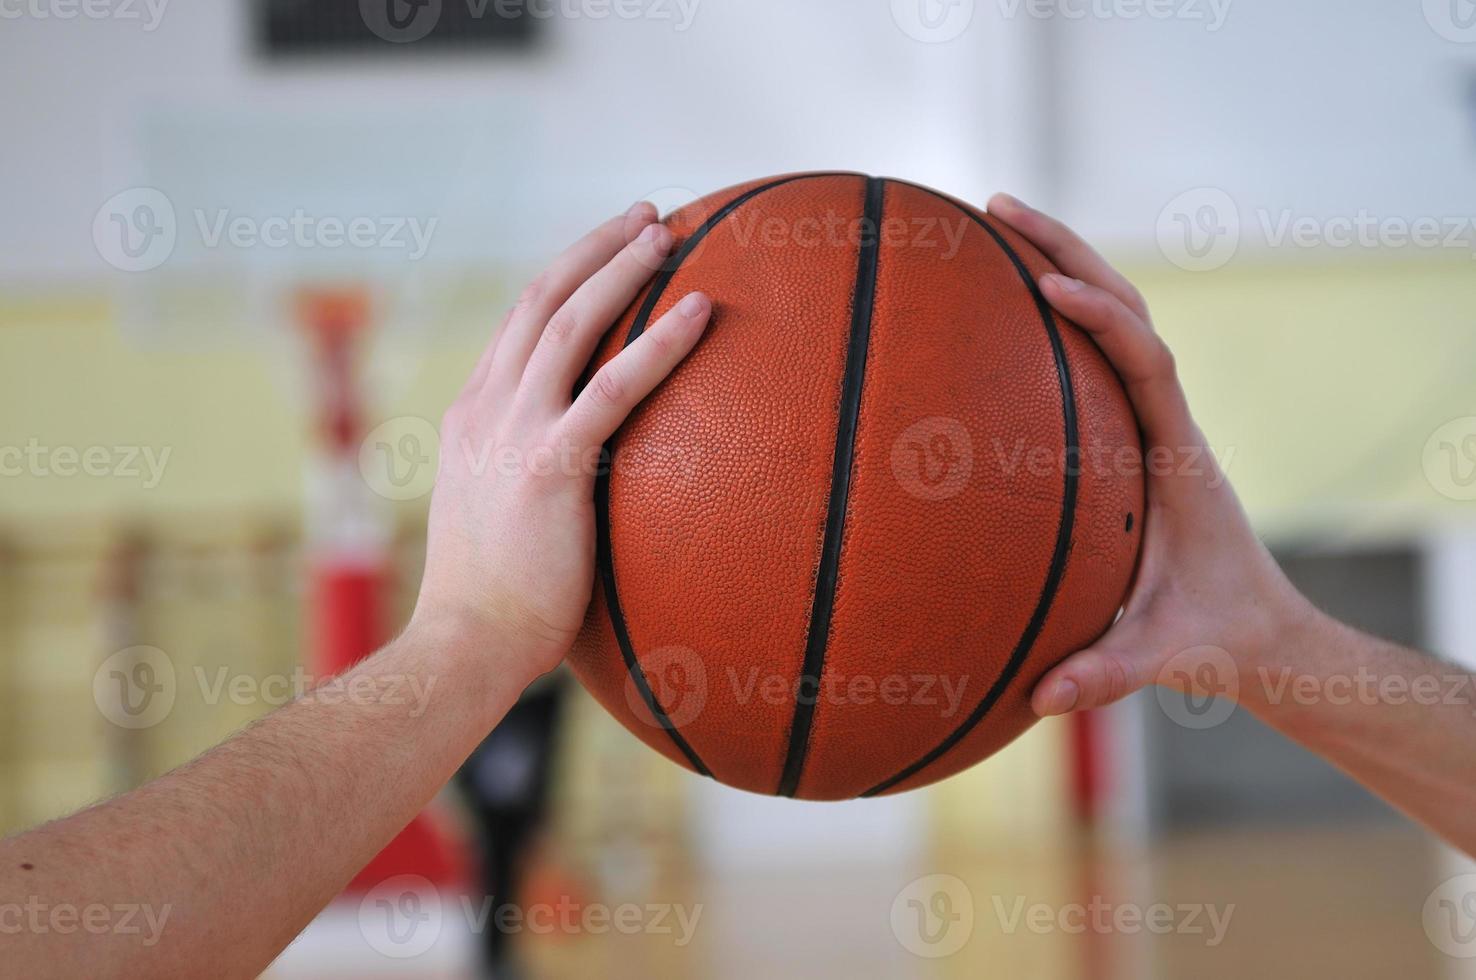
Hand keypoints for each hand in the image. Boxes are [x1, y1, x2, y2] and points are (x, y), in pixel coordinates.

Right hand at [412, 202, 712, 676]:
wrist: (462, 645)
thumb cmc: (492, 600)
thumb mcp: (498, 514)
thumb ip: (529, 474)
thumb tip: (585, 475)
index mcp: (471, 414)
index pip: (519, 324)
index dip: (567, 276)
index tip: (608, 251)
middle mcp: (485, 407)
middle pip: (540, 298)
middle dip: (595, 247)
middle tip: (647, 214)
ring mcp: (511, 431)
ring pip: (570, 322)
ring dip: (622, 268)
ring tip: (669, 231)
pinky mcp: (548, 465)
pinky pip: (612, 388)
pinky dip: (659, 344)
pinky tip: (702, 311)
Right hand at [985, 194, 1316, 716]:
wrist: (1262, 631)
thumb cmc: (1216, 635)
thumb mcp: (1166, 657)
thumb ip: (1109, 672)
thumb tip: (1041, 698)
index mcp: (1178, 456)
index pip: (1146, 361)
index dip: (1101, 317)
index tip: (1047, 286)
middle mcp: (1169, 421)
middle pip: (1127, 306)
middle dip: (1065, 248)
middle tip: (997, 206)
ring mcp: (1153, 420)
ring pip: (1115, 317)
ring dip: (1061, 261)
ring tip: (994, 224)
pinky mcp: (1134, 430)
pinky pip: (1097, 352)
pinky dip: (1058, 311)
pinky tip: (1004, 305)